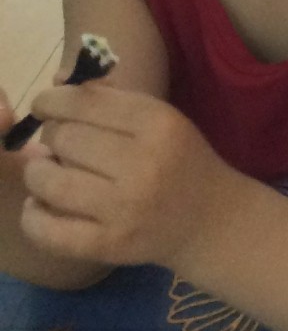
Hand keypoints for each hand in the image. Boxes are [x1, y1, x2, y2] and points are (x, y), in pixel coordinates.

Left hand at [20, 84, 231, 269]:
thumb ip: (110, 99)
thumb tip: (56, 85)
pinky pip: (49, 231)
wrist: (211, 220)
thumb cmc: (180, 161)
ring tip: (45, 172)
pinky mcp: (110, 245)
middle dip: (51, 138)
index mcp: (158, 124)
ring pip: (50, 183)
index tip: (43, 106)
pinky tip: (38, 206)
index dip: (51, 101)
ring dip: (38, 174)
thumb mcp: (159, 119)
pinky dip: (32, 217)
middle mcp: (143, 163)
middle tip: (57, 146)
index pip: (85, 103)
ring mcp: (125, 208)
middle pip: (64, 139)